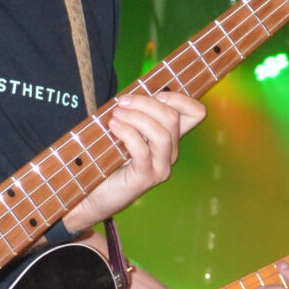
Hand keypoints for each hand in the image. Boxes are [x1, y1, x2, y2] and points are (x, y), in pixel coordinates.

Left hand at [63, 85, 204, 232]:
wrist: (92, 195)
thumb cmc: (107, 161)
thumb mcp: (125, 132)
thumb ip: (135, 115)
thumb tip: (130, 94)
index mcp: (170, 140)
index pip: (195, 114)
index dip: (182, 98)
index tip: (157, 93)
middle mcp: (170, 154)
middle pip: (172, 118)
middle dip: (146, 103)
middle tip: (122, 102)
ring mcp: (160, 167)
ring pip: (161, 133)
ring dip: (136, 117)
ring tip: (116, 115)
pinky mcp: (145, 177)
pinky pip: (142, 149)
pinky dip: (127, 132)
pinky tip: (113, 127)